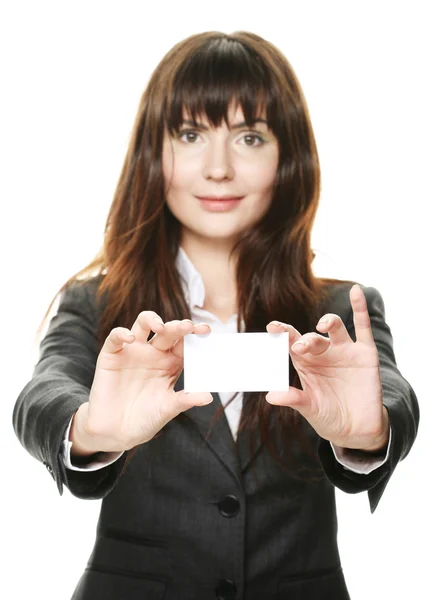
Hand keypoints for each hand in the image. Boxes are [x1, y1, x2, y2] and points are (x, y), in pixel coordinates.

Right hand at [70, 312, 212, 454]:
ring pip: (142, 324)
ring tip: (160, 327)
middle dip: (178, 326)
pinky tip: (129, 338)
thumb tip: (209, 397)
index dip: (195, 335)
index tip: (206, 330)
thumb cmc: (145, 419)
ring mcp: (133, 351)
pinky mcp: (111, 355)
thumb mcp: (167, 409)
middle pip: (167, 331)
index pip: (185, 343)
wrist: (116, 432)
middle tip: (188, 326)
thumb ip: (185, 400)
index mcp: (171, 362)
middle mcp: (154, 353)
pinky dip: (121, 334)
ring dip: (152, 320)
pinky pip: (115, 338)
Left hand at [265, 284, 388, 451]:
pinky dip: (360, 308)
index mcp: (305, 362)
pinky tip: (357, 291)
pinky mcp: (365, 353)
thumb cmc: (328, 416)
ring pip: (335, 327)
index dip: (282, 333)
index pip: (291, 343)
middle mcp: (323, 352)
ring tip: (322, 325)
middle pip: (312, 338)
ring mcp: (344, 350)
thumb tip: (270, 396)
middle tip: (299, 348)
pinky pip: (363, 327)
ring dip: (328, 322)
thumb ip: (293, 399)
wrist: (357, 429)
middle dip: (305, 340)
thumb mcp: (310, 408)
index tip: (272, 327)